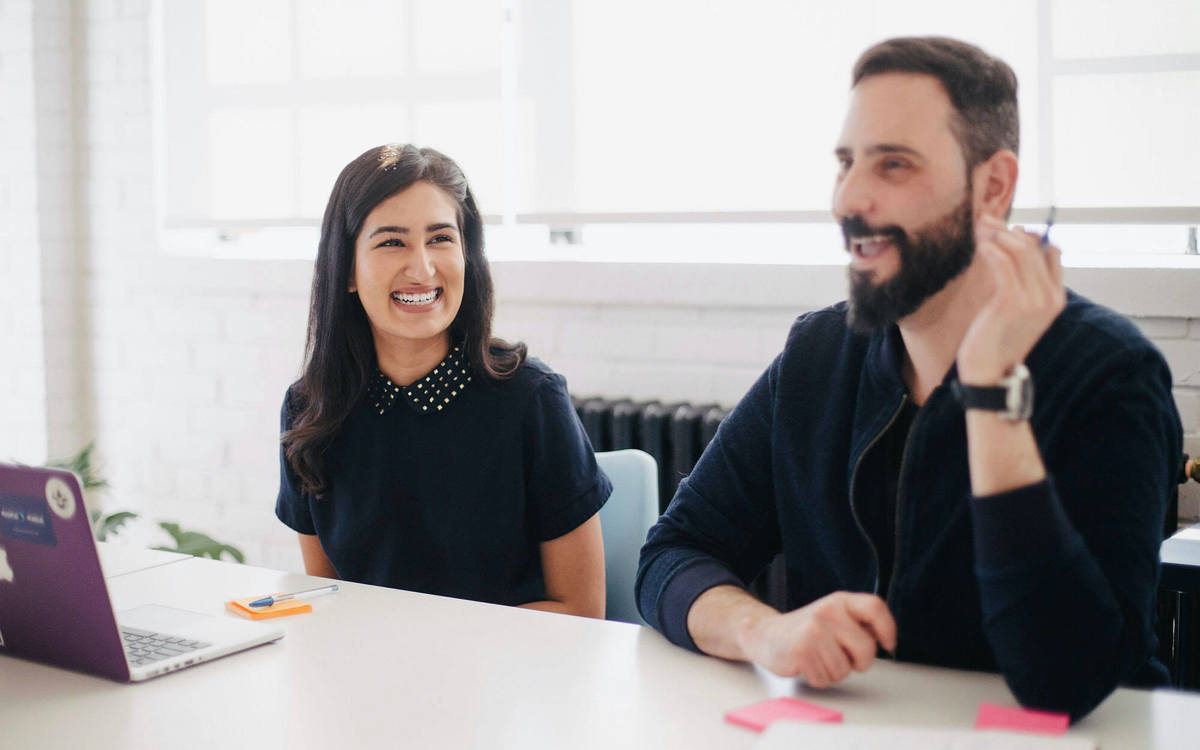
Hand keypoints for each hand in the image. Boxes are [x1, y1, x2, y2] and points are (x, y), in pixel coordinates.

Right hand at [737, 592, 895, 686]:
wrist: (765, 634)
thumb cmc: (805, 631)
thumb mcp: (833, 617)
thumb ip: (857, 624)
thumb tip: (881, 639)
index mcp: (839, 601)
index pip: (875, 607)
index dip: (888, 628)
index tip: (887, 644)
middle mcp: (828, 611)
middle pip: (867, 649)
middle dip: (859, 663)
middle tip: (843, 658)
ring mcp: (814, 630)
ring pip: (845, 669)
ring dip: (834, 672)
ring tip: (818, 658)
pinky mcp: (802, 651)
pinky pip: (825, 679)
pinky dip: (818, 678)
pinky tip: (807, 665)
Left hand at [957, 214, 1065, 383]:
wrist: (988, 372)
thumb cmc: (996, 340)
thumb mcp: (1014, 310)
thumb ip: (1020, 284)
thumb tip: (1012, 250)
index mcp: (1056, 298)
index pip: (1051, 253)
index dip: (1029, 236)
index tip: (1005, 229)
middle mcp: (1050, 297)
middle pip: (1034, 247)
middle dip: (1007, 229)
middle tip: (985, 219)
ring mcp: (1034, 299)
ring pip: (1019, 251)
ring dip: (996, 234)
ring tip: (978, 227)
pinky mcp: (1012, 302)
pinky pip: (1003, 264)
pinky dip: (990, 248)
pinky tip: (980, 244)